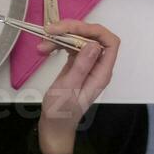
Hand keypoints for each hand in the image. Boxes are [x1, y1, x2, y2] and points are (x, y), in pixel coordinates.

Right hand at [36, 20, 119, 153]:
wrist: (53, 125)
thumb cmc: (61, 111)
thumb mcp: (69, 88)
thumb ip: (82, 66)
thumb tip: (94, 44)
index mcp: (101, 73)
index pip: (110, 43)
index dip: (95, 31)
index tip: (74, 28)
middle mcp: (97, 66)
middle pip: (93, 37)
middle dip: (73, 29)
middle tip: (52, 30)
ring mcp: (86, 64)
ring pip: (80, 39)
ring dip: (62, 36)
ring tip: (44, 42)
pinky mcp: (76, 64)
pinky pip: (70, 46)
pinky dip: (58, 44)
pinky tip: (46, 48)